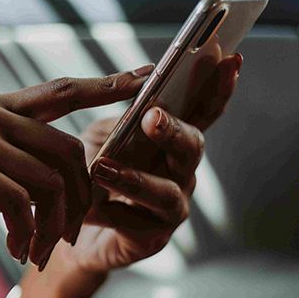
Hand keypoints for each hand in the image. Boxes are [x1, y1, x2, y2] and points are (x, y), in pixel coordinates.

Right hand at [0, 70, 154, 270]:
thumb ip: (17, 162)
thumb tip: (65, 172)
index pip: (61, 91)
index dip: (107, 84)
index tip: (147, 77)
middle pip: (69, 150)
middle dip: (80, 201)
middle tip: (67, 240)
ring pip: (49, 181)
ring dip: (53, 227)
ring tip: (39, 253)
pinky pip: (20, 203)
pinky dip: (28, 234)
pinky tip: (18, 251)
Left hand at [67, 53, 242, 273]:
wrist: (70, 227)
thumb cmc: (90, 174)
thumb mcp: (100, 136)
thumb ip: (121, 117)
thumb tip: (141, 83)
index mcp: (171, 141)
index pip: (202, 112)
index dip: (218, 88)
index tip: (228, 59)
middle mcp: (180, 172)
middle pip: (192, 148)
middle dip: (175, 131)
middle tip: (152, 117)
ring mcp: (171, 208)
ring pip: (167, 193)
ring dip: (135, 178)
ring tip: (101, 169)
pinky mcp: (152, 238)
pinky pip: (139, 225)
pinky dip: (112, 213)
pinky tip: (90, 208)